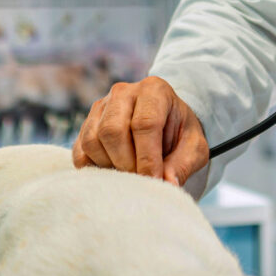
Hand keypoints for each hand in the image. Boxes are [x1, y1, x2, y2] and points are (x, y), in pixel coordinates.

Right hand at [71, 77, 208, 185]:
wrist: (166, 126)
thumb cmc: (180, 135)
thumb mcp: (194, 148)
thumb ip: (183, 164)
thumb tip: (167, 185)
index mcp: (154, 90)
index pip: (144, 123)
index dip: (147, 157)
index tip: (153, 181)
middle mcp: (123, 92)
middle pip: (112, 130)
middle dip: (127, 163)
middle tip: (141, 180)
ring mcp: (100, 107)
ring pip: (93, 140)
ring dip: (110, 166)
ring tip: (130, 175)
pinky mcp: (86, 125)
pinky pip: (80, 151)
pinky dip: (94, 168)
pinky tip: (115, 172)